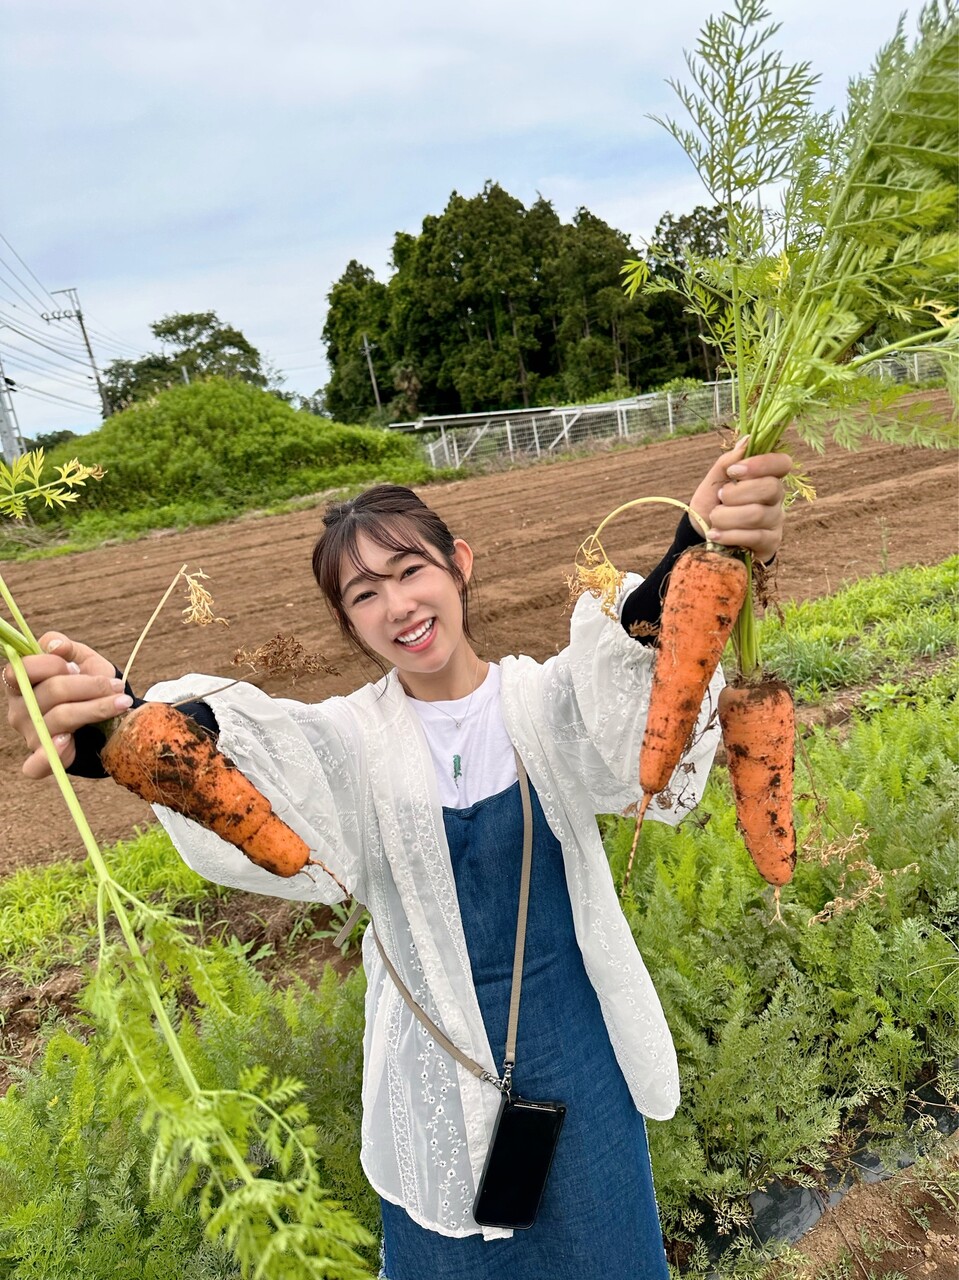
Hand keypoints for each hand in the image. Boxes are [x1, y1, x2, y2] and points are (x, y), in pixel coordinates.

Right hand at [4, 632, 131, 778]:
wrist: (107, 718)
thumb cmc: (89, 685)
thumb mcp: (83, 660)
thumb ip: (68, 648)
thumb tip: (55, 645)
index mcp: (23, 681)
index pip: (24, 669)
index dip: (53, 664)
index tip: (76, 666)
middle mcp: (20, 709)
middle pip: (52, 692)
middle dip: (90, 686)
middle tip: (117, 686)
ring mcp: (30, 735)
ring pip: (59, 719)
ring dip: (96, 709)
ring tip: (120, 703)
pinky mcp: (39, 760)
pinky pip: (36, 764)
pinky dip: (52, 754)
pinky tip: (69, 742)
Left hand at [689, 437, 791, 562]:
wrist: (702, 538)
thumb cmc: (712, 505)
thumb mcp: (714, 482)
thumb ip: (728, 462)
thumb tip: (747, 439)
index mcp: (766, 477)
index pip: (782, 463)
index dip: (761, 464)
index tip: (734, 471)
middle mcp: (777, 498)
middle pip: (770, 488)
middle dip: (736, 493)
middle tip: (721, 498)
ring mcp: (776, 522)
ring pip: (758, 514)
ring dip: (727, 516)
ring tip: (714, 518)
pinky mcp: (770, 543)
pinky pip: (754, 537)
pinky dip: (729, 535)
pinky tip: (715, 535)